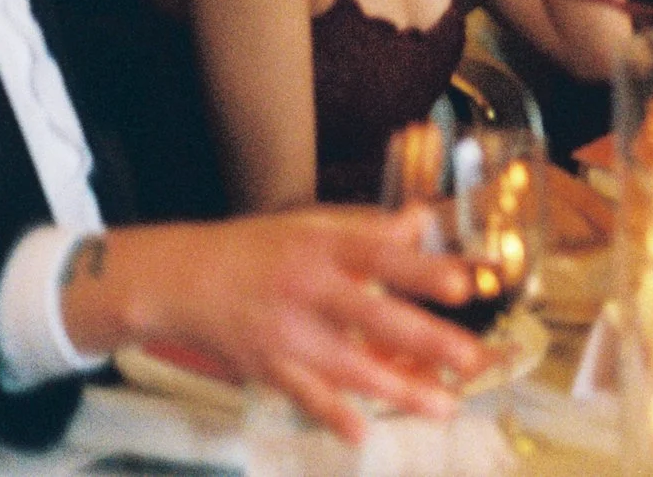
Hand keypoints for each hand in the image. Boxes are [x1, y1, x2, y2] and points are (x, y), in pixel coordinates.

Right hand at [63, 209, 486, 443]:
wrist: (180, 281)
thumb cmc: (258, 248)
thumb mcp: (312, 224)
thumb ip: (370, 227)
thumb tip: (424, 218)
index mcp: (322, 246)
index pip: (379, 255)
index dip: (419, 270)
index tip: (462, 285)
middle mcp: (306, 289)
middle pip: (371, 316)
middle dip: (424, 341)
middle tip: (472, 358)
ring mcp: (285, 334)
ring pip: (346, 366)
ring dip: (398, 390)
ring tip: (444, 407)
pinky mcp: (267, 369)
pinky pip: (305, 396)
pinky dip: (332, 416)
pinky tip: (361, 435)